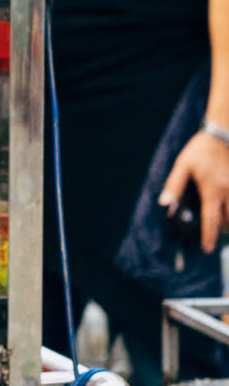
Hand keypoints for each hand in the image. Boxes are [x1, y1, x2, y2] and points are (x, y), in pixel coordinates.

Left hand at [161, 128, 228, 249]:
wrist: (223, 135)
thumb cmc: (200, 150)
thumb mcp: (183, 165)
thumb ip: (174, 185)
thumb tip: (164, 203)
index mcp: (212, 191)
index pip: (211, 220)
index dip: (208, 237)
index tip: (207, 249)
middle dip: (221, 231)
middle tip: (213, 233)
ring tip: (221, 223)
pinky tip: (226, 210)